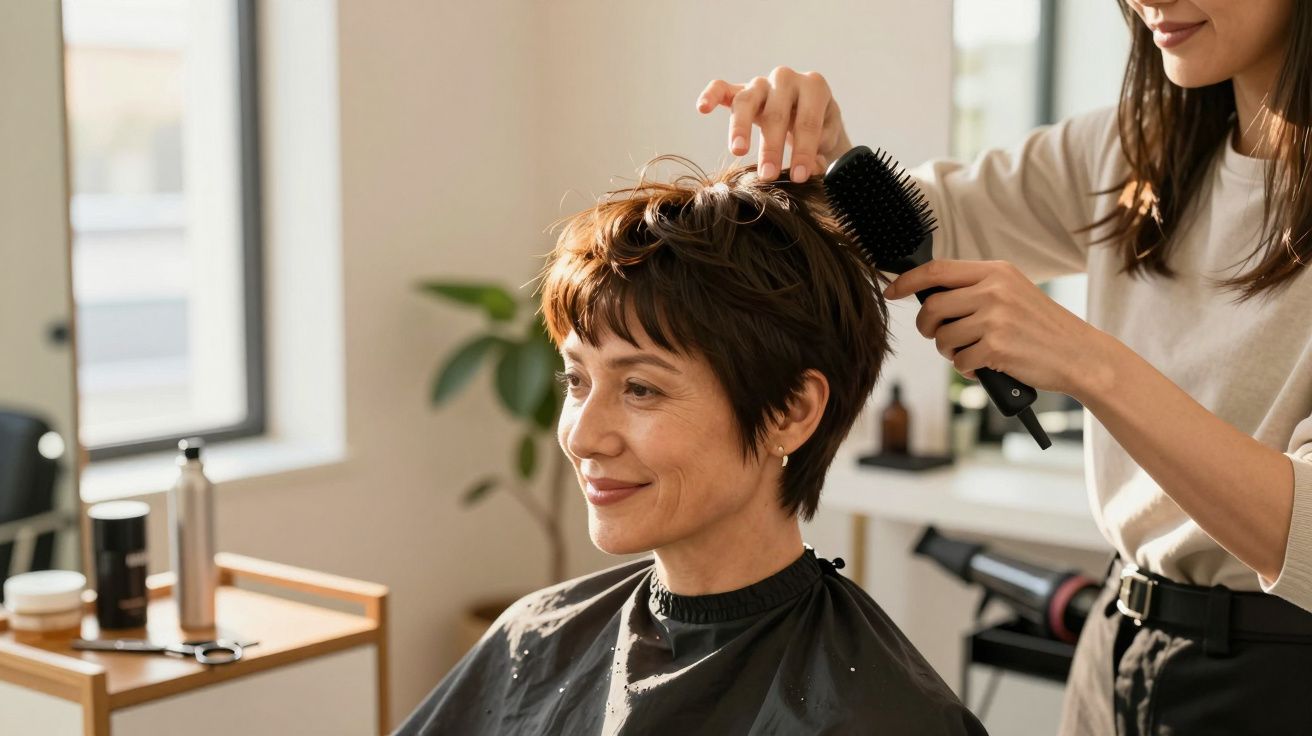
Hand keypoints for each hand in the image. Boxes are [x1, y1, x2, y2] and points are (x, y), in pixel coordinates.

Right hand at [696, 67, 852, 182]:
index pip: (807, 121)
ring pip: (746, 100)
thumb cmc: (819, 131)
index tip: (799, 177)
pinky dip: (711, 95)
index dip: (803, 151)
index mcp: (814, 88)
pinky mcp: (740, 90)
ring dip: (740, 127)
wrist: (811, 114)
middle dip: (772, 147)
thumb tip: (810, 168)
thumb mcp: (828, 142)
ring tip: (737, 150)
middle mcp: (786, 79)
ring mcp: (761, 83)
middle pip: (776, 112)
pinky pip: (721, 87)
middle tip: (768, 176)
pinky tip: (702, 108)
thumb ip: (821, 155)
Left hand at [883, 259, 1113, 400]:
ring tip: (971, 353)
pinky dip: (966, 370)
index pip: (937, 270)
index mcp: (996, 272)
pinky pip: (959, 362)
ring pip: (942, 338)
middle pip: (932, 307)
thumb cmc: (1040, 327)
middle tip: (937, 337)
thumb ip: (976, 288)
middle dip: (927, 328)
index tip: (891, 291)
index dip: (907, 281)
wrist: (1080, 355)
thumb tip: (928, 295)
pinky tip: (985, 367)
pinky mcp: (996, 347)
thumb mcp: (1012, 292)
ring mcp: (995, 318)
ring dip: (949, 352)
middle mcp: (994, 290)